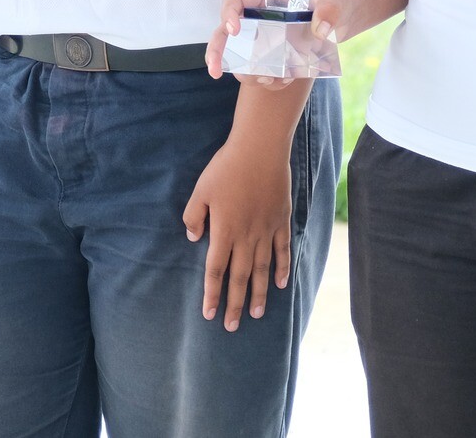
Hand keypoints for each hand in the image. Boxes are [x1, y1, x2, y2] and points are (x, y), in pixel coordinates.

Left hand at [183, 135, 292, 330]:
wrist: (260, 149)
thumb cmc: (226, 167)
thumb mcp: (200, 190)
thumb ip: (194, 216)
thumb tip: (193, 238)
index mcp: (224, 231)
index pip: (215, 270)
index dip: (212, 294)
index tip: (209, 314)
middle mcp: (246, 237)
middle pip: (239, 277)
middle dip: (235, 304)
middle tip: (232, 326)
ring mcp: (266, 231)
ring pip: (262, 270)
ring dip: (259, 294)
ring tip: (257, 314)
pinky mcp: (281, 221)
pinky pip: (282, 250)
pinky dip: (281, 268)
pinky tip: (281, 284)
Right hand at [206, 0, 357, 81]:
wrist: (345, 8)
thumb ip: (328, 10)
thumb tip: (320, 29)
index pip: (235, 1)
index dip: (228, 14)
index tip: (234, 29)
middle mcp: (258, 18)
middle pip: (226, 34)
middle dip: (217, 53)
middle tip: (215, 71)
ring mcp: (266, 38)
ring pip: (242, 59)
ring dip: (249, 74)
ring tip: (270, 78)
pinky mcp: (277, 55)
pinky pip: (265, 71)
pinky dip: (271, 80)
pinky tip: (287, 79)